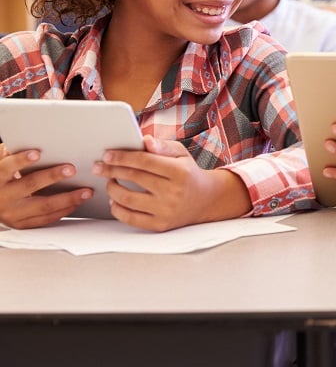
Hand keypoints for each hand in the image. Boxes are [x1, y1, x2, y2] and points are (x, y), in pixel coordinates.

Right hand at [0, 145, 90, 227]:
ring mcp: (12, 213)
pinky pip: (45, 218)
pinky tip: (77, 203)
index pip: (8, 167)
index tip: (37, 153)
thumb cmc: (0, 179)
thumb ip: (11, 154)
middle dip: (51, 177)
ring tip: (85, 192)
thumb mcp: (0, 164)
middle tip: (71, 169)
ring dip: (67, 199)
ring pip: (43, 206)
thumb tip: (29, 139)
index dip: (21, 160)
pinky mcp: (21, 223)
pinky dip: (63, 210)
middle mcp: (4, 196)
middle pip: (29, 185)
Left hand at [95, 135, 247, 230]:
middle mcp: (174, 192)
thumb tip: (144, 141)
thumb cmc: (188, 174)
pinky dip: (117, 209)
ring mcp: (166, 210)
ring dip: (112, 188)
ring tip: (109, 182)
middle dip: (111, 170)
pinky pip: (130, 218)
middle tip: (99, 167)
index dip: (122, 157)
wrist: (206, 200)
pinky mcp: (160, 225)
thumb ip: (162, 146)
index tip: (107, 155)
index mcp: (180, 172)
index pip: (144, 161)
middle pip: (134, 178)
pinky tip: (114, 201)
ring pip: (127, 198)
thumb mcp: (181, 154)